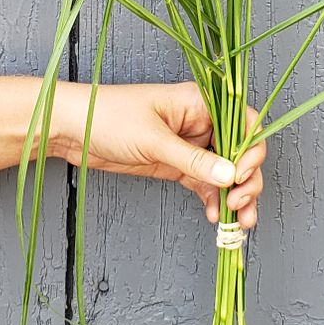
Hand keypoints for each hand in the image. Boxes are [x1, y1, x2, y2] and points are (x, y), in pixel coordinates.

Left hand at [55, 80, 265, 227]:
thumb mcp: (154, 139)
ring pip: (224, 172)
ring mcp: (188, 146)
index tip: (240, 174)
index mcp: (199, 103)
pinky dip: (213, 200)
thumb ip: (193, 160)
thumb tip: (229, 175)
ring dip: (234, 197)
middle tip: (239, 204)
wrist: (72, 129)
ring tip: (237, 221)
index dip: (251, 149)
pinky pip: (204, 184)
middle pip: (240, 152)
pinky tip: (215, 216)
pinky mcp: (175, 165)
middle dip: (246, 180)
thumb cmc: (108, 117)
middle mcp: (200, 123)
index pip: (244, 123)